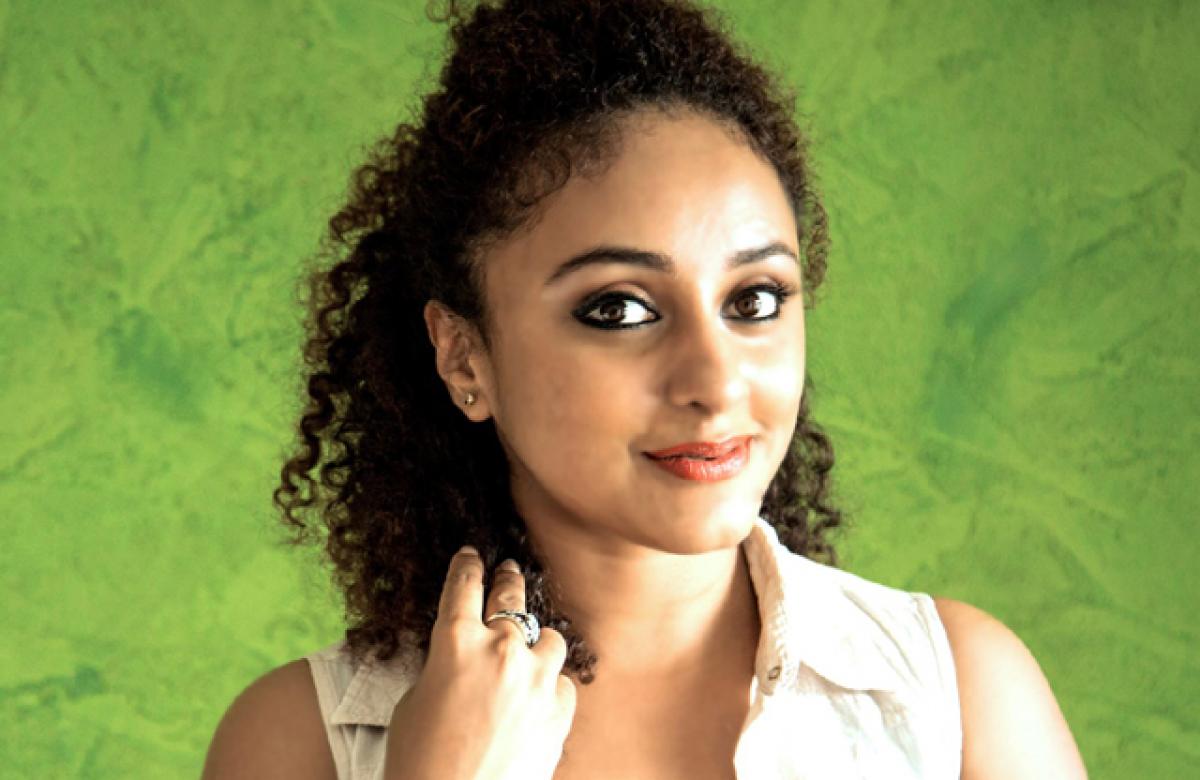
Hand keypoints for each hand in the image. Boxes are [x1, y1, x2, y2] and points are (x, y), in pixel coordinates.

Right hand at [383, 546, 576, 779]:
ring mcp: (536, 679)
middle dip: (507, 579)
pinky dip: (549, 686)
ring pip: (548, 638)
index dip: (466, 565)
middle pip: (510, 596)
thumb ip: (444, 667)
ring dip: (535, 643)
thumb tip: (464, 657)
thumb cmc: (419, 763)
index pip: (463, 585)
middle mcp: (501, 650)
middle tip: (507, 570)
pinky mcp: (560, 711)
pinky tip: (536, 698)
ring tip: (526, 652)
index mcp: (455, 643)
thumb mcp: (416, 702)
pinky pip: (562, 682)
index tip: (471, 555)